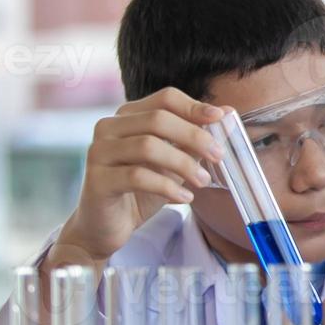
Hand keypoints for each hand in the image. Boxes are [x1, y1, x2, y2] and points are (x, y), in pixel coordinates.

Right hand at [52, 88, 224, 266]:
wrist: (107, 225)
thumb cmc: (142, 190)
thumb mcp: (174, 162)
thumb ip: (194, 140)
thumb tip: (227, 114)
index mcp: (128, 116)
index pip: (165, 98)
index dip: (194, 106)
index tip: (220, 118)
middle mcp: (108, 128)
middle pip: (158, 119)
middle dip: (194, 136)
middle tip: (218, 155)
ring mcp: (99, 152)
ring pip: (148, 146)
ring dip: (183, 163)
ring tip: (203, 181)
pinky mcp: (96, 180)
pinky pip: (137, 177)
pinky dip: (167, 186)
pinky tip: (185, 197)